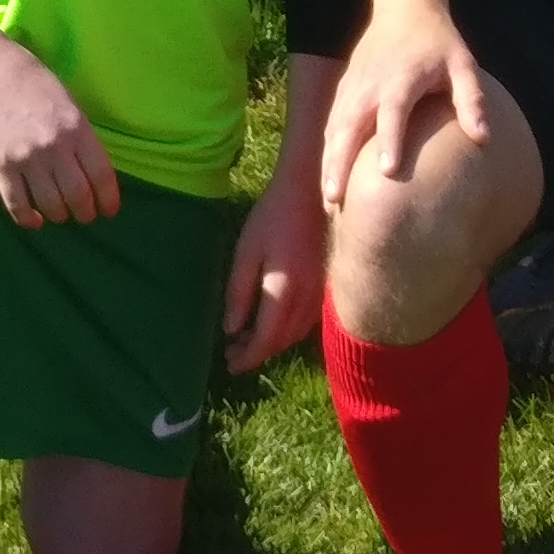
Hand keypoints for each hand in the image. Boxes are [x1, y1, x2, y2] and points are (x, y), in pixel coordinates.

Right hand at [0, 22, 116, 227]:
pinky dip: (27, 218)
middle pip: (78, 196)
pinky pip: (17, 204)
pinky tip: (33, 220)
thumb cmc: (25, 74)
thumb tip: (86, 164)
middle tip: (84, 215)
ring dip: (58, 215)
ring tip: (59, 214)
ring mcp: (25, 159)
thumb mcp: (64, 97)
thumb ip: (77, 131)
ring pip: (50, 205)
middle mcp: (54, 147)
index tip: (108, 210)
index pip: (101, 174)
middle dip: (85, 212)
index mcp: (76, 126)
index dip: (108, 199)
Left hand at [217, 162, 327, 371]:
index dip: (248, 356)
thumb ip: (239, 292)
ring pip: (297, 333)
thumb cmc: (272, 217)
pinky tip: (274, 324)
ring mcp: (319, 292)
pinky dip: (289, 331)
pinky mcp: (324, 284)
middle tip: (233, 355)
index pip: (266, 338)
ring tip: (249, 343)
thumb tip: (232, 329)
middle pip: (282, 340)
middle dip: (258, 354)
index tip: (229, 363)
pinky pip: (307, 320)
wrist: (310, 191)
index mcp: (284, 290)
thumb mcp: (246, 251)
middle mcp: (306, 297)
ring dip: (274, 345)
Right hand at [317, 0, 491, 209]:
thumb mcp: (463, 64)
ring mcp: (353, 86)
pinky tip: (327, 176)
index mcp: (402, 77)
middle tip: (337, 200)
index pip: (392, 112)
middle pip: (349, 125)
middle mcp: (370, 84)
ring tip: (329, 200)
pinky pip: (331, 122)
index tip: (386, 172)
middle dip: (340, 162)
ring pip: (334, 128)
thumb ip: (471, 100)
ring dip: (328, 162)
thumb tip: (483, 139)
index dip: (389, 140)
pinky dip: (326, 149)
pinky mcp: (344, 88)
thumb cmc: (439, 42)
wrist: (404, 7)